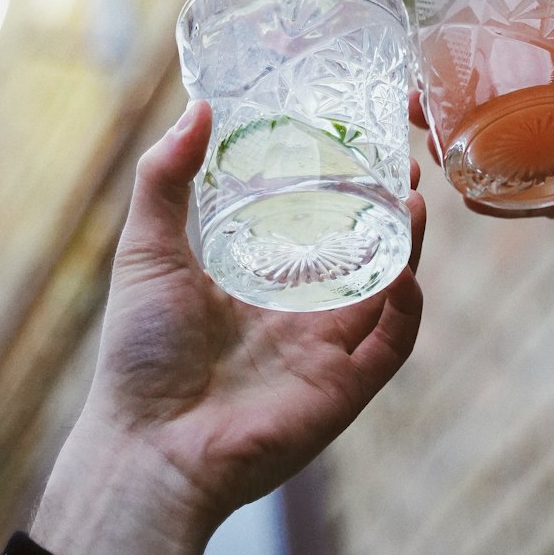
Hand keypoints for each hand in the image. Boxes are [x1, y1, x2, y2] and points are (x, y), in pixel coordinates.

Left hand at [32, 100, 424, 554]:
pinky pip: (393, 345)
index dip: (343, 187)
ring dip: (408, 247)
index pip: (315, 227)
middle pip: (363, 253)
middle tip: (406, 163)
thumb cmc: (139, 355)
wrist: (147, 448)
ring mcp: (326, 353)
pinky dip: (407, 309)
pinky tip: (404, 270)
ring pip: (387, 290)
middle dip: (389, 210)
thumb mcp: (146, 250)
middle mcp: (298, 316)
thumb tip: (199, 106)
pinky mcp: (343, 389)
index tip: (361, 142)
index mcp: (258, 286)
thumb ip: (166, 178)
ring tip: (414, 199)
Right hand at [411, 0, 553, 243]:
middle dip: (456, 112)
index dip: (479, 59)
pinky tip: (469, 187)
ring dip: (468, 157)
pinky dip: (507, 200)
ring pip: (515, 164)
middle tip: (413, 97)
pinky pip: (547, 203)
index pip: (524, 64)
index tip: (434, 45)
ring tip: (427, 139)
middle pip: (506, 118)